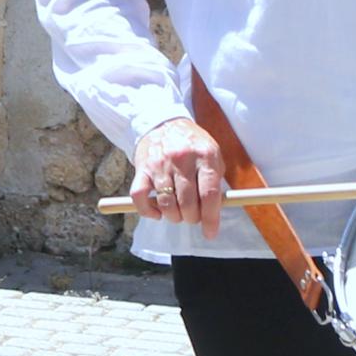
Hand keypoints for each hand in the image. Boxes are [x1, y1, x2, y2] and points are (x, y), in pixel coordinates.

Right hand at [125, 116, 228, 235]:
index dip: (211, 218)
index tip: (210, 233)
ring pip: (166, 204)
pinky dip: (148, 211)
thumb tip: (214, 214)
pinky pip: (140, 197)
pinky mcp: (142, 168)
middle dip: (192, 218)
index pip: (209, 194)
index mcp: (205, 155)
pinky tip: (157, 213)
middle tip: (193, 217)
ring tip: (178, 213)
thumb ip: (216, 182)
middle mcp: (182, 159)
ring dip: (174, 217)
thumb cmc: (192, 145)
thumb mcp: (212, 155)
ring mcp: (160, 163)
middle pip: (188, 203)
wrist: (163, 122)